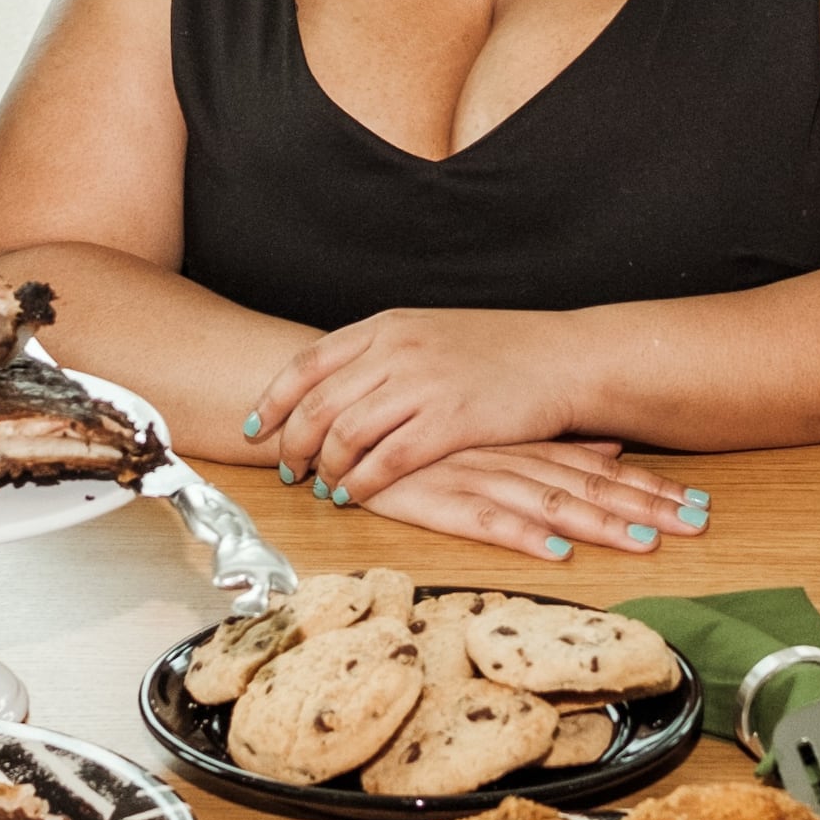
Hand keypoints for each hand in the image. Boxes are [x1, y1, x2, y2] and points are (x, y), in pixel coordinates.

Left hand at [247, 308, 591, 498]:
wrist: (563, 357)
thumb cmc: (501, 349)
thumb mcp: (432, 332)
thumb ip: (384, 351)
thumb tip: (339, 382)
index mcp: (388, 325)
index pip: (308, 363)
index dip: (274, 399)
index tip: (256, 426)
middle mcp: (398, 349)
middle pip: (318, 402)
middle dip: (292, 442)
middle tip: (286, 468)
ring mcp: (423, 384)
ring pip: (346, 434)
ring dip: (325, 467)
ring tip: (321, 486)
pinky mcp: (450, 421)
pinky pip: (387, 460)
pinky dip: (362, 482)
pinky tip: (355, 495)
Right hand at [341, 439, 702, 560]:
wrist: (337, 413)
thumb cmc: (418, 432)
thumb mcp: (491, 432)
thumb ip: (548, 443)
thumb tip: (612, 442)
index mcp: (523, 443)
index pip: (601, 468)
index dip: (650, 487)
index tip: (700, 504)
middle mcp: (508, 457)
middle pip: (590, 486)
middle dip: (645, 507)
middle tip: (698, 524)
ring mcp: (474, 476)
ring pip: (549, 501)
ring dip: (599, 524)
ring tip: (646, 543)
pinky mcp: (436, 498)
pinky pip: (485, 519)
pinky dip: (522, 533)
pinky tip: (554, 550)